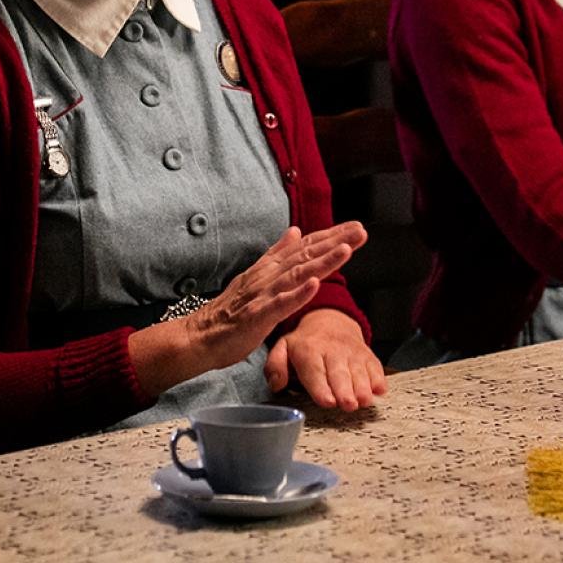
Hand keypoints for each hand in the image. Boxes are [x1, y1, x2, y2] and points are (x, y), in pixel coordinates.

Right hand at [129, 222, 365, 396]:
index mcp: (270, 268)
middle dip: (335, 242)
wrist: (201, 335)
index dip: (331, 236)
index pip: (305, 247)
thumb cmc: (231, 311)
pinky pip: (280, 304)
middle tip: (360, 231)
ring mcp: (263, 294)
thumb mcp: (257, 277)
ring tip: (346, 250)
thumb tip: (296, 231)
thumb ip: (277, 254)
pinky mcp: (257, 316)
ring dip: (322, 261)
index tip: (355, 227)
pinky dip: (298, 294)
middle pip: (306, 255)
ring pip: (297, 274)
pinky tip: (314, 284)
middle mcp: (268, 276)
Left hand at [267, 307, 386, 409]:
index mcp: (308, 350)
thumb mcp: (282, 348)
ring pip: (359, 371)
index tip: (327, 402)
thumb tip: (276, 384)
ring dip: (363, 387)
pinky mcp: (367, 355)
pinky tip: (379, 390)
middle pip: (339, 373)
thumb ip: (275, 366)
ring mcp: (352, 352)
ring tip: (364, 401)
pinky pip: (375, 367)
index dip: (321, 388)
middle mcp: (332, 351)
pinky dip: (378, 378)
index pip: (314, 371)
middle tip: (349, 405)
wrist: (330, 320)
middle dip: (345, 390)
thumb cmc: (304, 343)